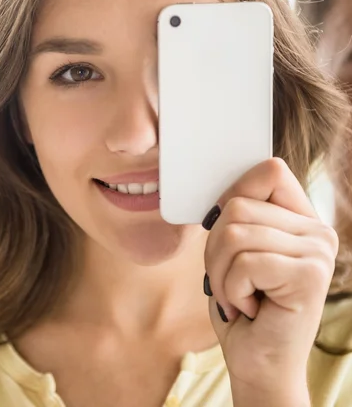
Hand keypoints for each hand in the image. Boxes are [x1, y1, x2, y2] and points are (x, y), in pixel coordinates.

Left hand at [203, 158, 337, 405]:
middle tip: (228, 282)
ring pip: (234, 234)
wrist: (259, 361)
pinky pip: (245, 262)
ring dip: (219, 274)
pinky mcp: (310, 275)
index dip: (231, 196)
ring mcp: (318, 251)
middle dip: (214, 251)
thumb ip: (237, 218)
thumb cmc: (243, 305)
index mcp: (300, 218)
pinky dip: (231, 290)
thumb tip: (222, 192)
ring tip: (237, 297)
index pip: (267, 171)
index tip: (222, 231)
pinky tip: (250, 308)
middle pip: (237, 206)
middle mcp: (317, 230)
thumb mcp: (234, 253)